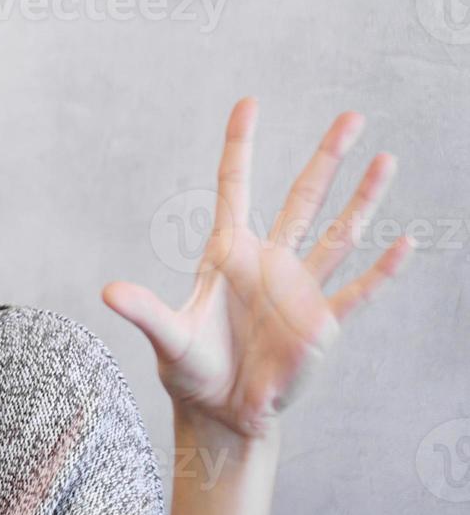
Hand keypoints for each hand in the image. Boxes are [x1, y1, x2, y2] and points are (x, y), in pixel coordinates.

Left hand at [102, 97, 414, 441]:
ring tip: (385, 158)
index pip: (236, 188)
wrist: (222, 410)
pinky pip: (358, 291)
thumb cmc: (191, 369)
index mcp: (228, 255)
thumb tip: (107, 292)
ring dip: (364, 198)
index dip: (241, 147)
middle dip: (326, 157)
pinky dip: (382, 271)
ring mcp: (301, 290)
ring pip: (340, 234)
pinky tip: (406, 243)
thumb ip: (145, 312)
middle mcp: (270, 263)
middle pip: (304, 198)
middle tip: (351, 116)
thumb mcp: (167, 338)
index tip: (249, 104)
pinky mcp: (323, 324)